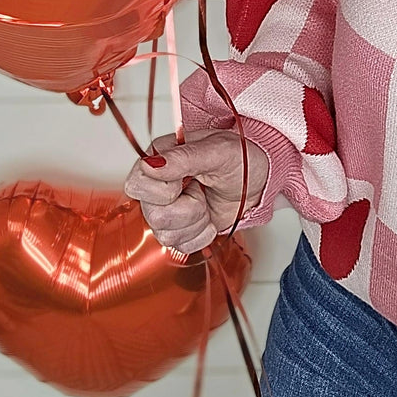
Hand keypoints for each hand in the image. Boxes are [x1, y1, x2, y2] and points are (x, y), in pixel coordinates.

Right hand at [123, 128, 269, 254]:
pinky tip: (209, 217)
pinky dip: (202, 235)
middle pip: (153, 215)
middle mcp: (157, 186)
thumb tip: (152, 165)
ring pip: (165, 235)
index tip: (189, 180)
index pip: (137, 184)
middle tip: (202, 191)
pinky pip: (181, 247)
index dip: (165, 190)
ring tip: (207, 202)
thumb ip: (184, 157)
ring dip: (197, 221)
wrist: (259, 179)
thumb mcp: (218, 150)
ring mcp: (166, 210)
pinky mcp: (179, 230)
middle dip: (188, 208)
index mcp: (159, 159)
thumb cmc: (240, 157)